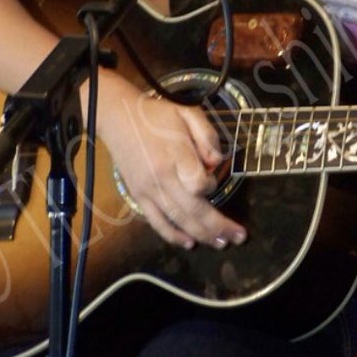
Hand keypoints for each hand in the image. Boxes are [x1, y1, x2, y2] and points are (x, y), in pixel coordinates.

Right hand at [94, 78, 246, 249]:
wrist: (118, 118)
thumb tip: (217, 164)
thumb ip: (207, 136)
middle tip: (238, 238)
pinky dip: (173, 236)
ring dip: (201, 235)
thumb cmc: (157, 115)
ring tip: (221, 243)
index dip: (212, 186)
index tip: (214, 178)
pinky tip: (189, 243)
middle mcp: (162, 178)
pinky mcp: (138, 197)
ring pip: (178, 220)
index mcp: (175, 156)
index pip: (199, 184)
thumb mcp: (188, 113)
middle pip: (193, 209)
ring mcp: (148, 191)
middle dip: (218, 226)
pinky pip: (157, 222)